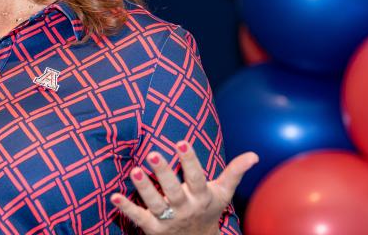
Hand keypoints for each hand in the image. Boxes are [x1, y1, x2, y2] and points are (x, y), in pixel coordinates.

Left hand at [111, 141, 257, 234]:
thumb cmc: (208, 211)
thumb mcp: (223, 193)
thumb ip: (234, 172)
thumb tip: (254, 155)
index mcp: (201, 196)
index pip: (196, 177)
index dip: (189, 159)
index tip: (181, 141)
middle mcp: (185, 208)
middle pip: (173, 190)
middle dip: (163, 172)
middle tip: (153, 153)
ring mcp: (168, 219)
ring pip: (155, 204)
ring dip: (144, 188)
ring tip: (134, 172)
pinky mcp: (153, 229)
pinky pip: (138, 218)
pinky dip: (126, 208)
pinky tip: (114, 197)